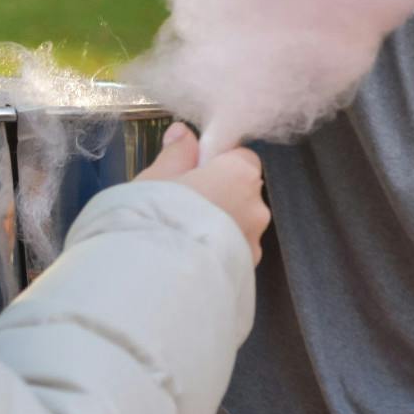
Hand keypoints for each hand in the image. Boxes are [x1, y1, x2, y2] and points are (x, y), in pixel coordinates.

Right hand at [141, 124, 269, 264]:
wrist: (158, 279)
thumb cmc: (156, 217)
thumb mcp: (157, 177)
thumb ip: (177, 153)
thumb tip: (183, 133)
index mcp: (240, 175)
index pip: (241, 157)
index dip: (216, 163)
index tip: (190, 173)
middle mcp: (257, 207)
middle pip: (242, 192)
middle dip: (218, 195)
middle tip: (180, 205)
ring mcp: (254, 243)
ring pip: (238, 224)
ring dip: (219, 225)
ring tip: (181, 237)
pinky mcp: (246, 271)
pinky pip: (232, 252)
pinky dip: (216, 251)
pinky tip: (189, 257)